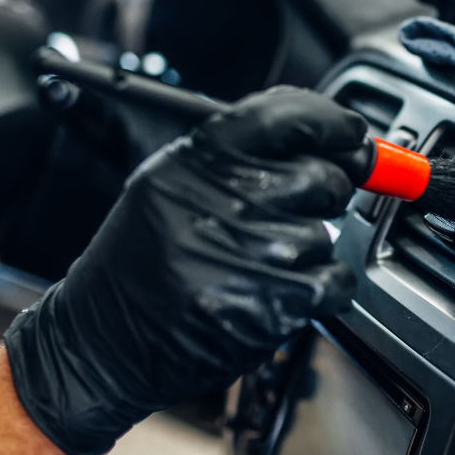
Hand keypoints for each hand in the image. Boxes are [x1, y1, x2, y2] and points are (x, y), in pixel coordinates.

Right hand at [3, 87, 367, 454]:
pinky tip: (278, 293)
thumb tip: (327, 140)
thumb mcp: (170, 186)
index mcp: (196, 160)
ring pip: (328, 233)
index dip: (331, 121)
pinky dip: (322, 290)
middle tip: (285, 217)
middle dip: (320, 196)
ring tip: (256, 266)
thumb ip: (241, 157)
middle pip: (323, 176)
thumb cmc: (140, 263)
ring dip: (308, 252)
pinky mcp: (272, 302)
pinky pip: (336, 281)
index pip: (286, 115)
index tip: (351, 132)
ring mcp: (251, 252)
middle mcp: (225, 199)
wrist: (103, 339)